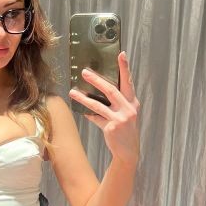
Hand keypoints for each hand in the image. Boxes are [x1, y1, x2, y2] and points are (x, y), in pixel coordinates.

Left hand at [68, 51, 139, 165]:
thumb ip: (116, 102)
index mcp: (132, 102)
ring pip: (98, 104)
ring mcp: (121, 118)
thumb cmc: (125, 129)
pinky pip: (95, 118)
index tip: (121, 54)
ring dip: (83, 97)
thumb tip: (96, 89)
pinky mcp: (112, 127)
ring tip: (73, 92)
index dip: (125, 68)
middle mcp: (128, 108)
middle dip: (96, 80)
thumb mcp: (125, 113)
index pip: (128, 81)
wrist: (128, 151)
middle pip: (110, 90)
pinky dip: (88, 114)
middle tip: (84, 72)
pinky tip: (80, 110)